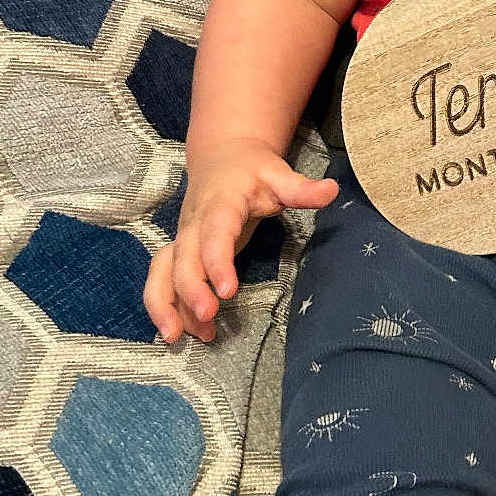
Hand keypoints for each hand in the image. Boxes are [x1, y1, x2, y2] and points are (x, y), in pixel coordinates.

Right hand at [143, 139, 338, 342]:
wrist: (223, 157)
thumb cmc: (253, 171)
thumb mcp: (279, 175)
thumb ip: (302, 188)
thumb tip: (333, 190)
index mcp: (220, 205)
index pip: (216, 234)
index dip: (217, 262)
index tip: (228, 291)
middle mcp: (194, 224)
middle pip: (183, 258)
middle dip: (190, 289)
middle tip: (208, 317)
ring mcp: (182, 238)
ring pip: (162, 271)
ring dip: (164, 304)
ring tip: (178, 337)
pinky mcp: (178, 251)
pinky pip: (162, 278)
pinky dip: (163, 305)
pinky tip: (179, 332)